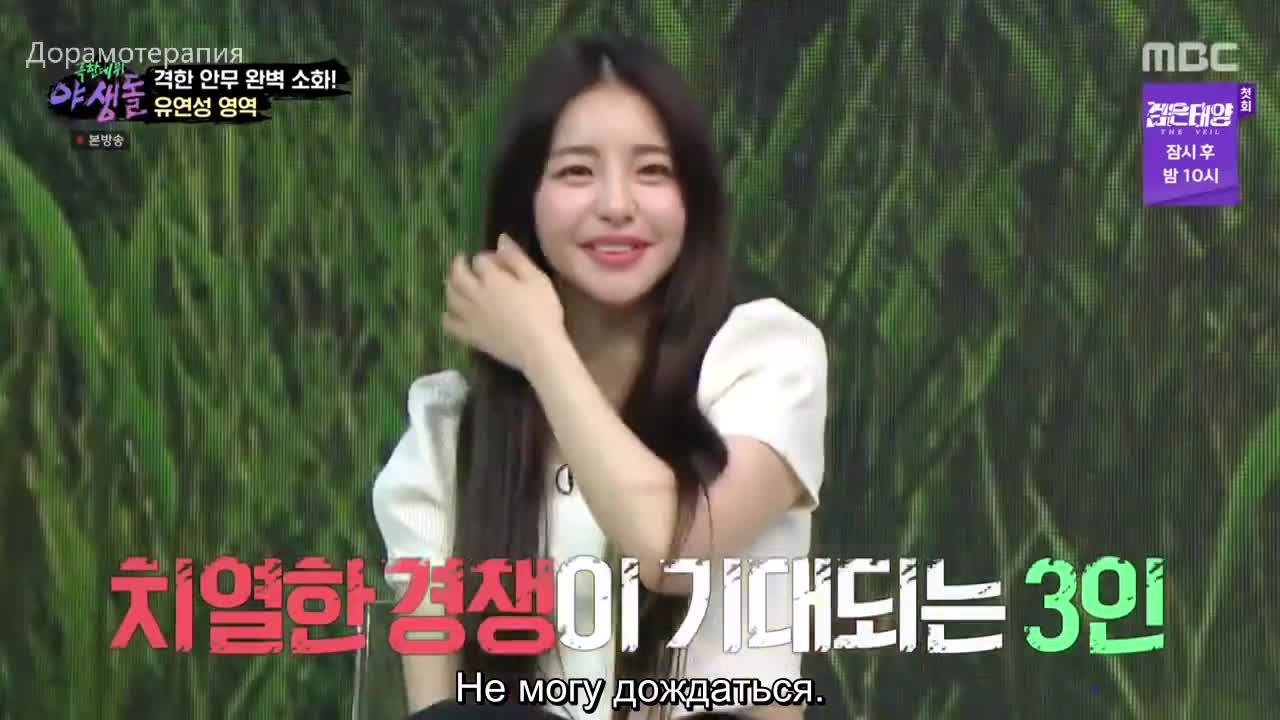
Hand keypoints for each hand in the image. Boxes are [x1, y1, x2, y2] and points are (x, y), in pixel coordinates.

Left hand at [442, 233, 565, 373]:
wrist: (538, 349)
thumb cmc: (542, 312)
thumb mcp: (537, 279)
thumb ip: (517, 258)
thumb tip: (501, 240)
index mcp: (492, 278)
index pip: (479, 260)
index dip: (484, 257)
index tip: (492, 259)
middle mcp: (475, 294)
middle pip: (457, 275)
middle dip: (458, 265)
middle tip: (461, 261)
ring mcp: (469, 316)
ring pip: (450, 296)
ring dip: (450, 286)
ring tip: (455, 283)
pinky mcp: (470, 335)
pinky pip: (449, 324)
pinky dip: (446, 316)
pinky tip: (450, 313)